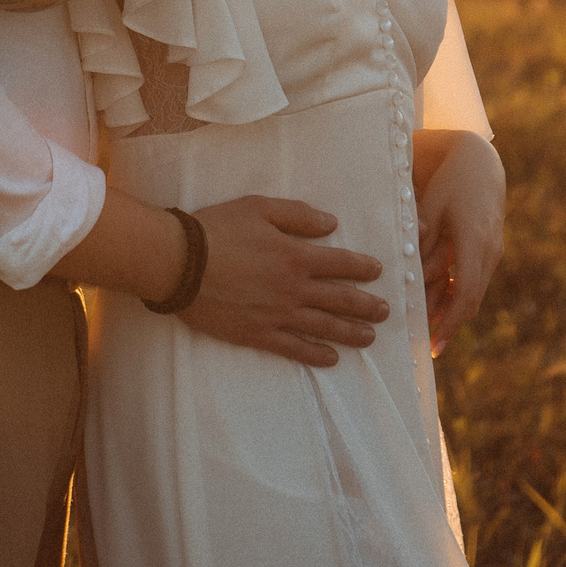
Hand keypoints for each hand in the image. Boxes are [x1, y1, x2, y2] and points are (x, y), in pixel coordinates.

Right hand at [180, 196, 390, 367]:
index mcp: (296, 256)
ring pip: (323, 326)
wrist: (180, 264)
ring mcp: (277, 315)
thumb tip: (331, 224)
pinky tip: (331, 358)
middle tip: (385, 311)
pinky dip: (315, 354)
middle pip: (340, 299)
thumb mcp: (259, 207)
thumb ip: (298, 215)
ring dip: (350, 332)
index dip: (362, 267)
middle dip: (366, 305)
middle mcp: (293, 289)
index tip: (377, 271)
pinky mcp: (258, 334)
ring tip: (369, 336)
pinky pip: (294, 348)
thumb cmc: (217, 230)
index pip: (340, 263)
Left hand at [415, 131, 504, 355]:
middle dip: (449, 324)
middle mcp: (490, 251)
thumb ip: (423, 243)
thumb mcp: (431, 208)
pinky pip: (475, 279)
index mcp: (475, 242)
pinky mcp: (491, 248)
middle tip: (426, 346)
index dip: (449, 324)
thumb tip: (413, 277)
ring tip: (428, 329)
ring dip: (452, 310)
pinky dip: (458, 294)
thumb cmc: (450, 182)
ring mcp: (494, 250)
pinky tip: (439, 304)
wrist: (480, 162)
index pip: (465, 294)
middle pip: (471, 300)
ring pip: (473, 292)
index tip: (434, 346)